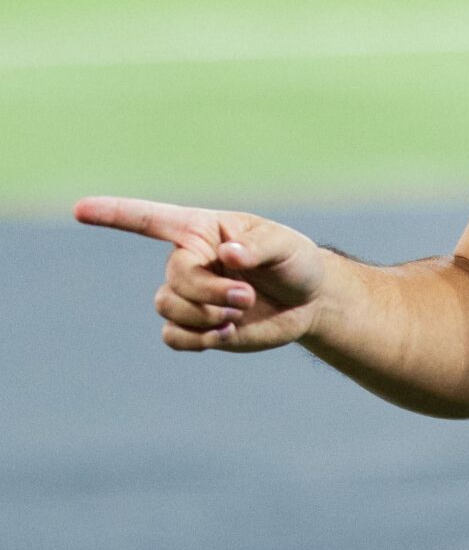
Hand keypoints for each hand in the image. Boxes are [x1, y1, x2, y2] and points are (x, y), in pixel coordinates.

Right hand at [74, 197, 328, 354]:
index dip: (113, 214)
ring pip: (168, 308)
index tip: (79, 210)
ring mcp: (189, 295)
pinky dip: (196, 339)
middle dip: (209, 292)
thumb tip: (229, 255)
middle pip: (174, 278)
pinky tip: (225, 333)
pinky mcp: (196, 326)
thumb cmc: (295, 262)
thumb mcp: (286, 246)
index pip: (149, 219)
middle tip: (246, 296)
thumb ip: (258, 247)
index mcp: (202, 230)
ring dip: (205, 315)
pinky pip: (173, 337)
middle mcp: (188, 260)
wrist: (309, 302)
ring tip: (239, 312)